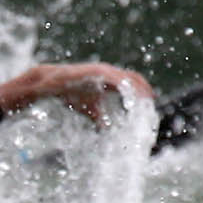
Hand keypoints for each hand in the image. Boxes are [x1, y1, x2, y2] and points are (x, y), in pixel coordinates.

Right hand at [0, 61, 155, 124]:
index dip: (143, 90)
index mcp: (110, 80)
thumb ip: (100, 118)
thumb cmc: (71, 95)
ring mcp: (102, 71)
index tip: (150, 101)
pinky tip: (127, 95)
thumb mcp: (90, 110)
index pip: (132, 81)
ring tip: (142, 101)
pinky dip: (122, 86)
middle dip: (143, 89)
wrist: (51, 84)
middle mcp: (108, 73)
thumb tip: (106, 131)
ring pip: (125, 78)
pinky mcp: (95, 72)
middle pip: (133, 78)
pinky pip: (113, 79)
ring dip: (135, 89)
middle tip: (151, 102)